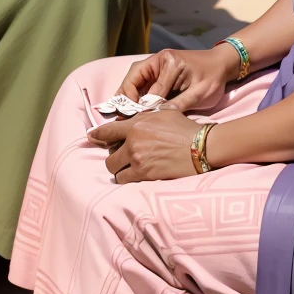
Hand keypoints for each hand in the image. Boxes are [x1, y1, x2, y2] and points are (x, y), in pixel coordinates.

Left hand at [88, 103, 202, 182]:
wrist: (201, 147)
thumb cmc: (186, 129)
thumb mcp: (164, 113)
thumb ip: (146, 115)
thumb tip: (136, 117)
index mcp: (136, 124)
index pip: (107, 130)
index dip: (97, 135)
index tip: (92, 137)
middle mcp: (133, 141)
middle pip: (109, 156)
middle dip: (115, 158)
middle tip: (124, 158)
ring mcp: (137, 159)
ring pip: (115, 170)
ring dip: (121, 170)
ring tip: (131, 169)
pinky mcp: (144, 174)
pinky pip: (125, 180)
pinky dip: (128, 179)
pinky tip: (137, 176)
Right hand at [115, 44, 240, 112]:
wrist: (223, 64)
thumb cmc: (213, 79)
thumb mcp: (198, 94)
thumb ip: (177, 104)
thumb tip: (156, 117)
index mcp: (169, 63)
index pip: (148, 86)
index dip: (139, 104)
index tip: (134, 119)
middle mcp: (158, 59)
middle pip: (133, 77)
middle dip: (126, 96)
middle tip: (122, 115)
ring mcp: (156, 63)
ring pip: (134, 78)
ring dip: (128, 95)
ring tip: (124, 113)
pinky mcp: (158, 69)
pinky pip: (141, 81)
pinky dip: (135, 93)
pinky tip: (133, 107)